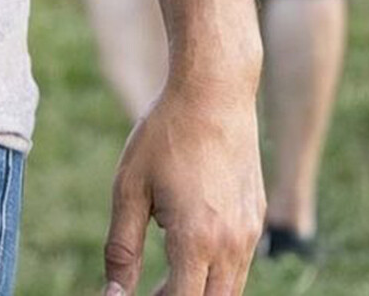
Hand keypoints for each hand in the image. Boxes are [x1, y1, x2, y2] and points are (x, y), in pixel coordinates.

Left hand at [103, 77, 265, 295]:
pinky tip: (187, 253)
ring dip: (197, 291)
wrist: (214, 92)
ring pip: (228, 290)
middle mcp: (231, 244)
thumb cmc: (164, 135)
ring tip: (163, 281)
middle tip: (145, 291)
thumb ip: (121, 248)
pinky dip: (215, 273)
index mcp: (196, 239)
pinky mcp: (256, 218)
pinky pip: (239, 265)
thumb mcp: (129, 188)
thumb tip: (113, 294)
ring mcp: (250, 233)